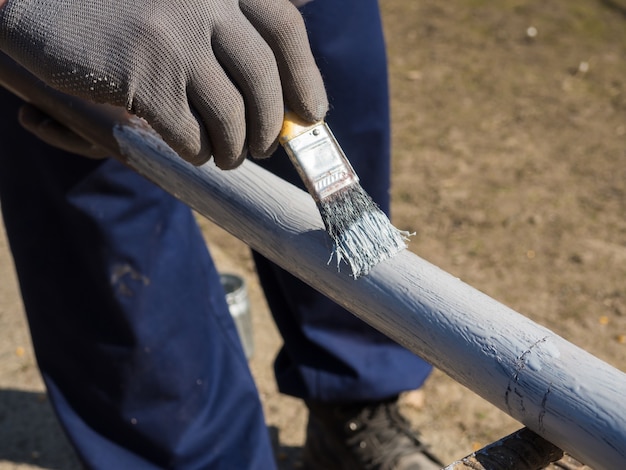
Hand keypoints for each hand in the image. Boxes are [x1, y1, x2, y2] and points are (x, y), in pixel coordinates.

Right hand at [0, 0, 326, 167]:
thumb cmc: (115, 9)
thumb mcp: (179, 3)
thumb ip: (227, 33)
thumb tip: (280, 95)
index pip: (285, 30)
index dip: (305, 78)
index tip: (313, 115)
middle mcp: (204, 2)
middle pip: (264, 81)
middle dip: (271, 127)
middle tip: (264, 146)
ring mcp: (174, 38)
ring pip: (232, 116)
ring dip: (236, 148)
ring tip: (226, 155)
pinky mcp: (146, 78)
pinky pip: (193, 134)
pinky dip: (199, 152)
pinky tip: (192, 150)